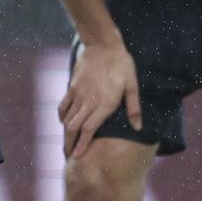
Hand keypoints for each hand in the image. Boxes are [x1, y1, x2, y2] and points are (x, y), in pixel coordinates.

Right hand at [59, 41, 141, 158]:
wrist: (102, 44)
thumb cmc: (121, 64)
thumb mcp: (132, 85)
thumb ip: (134, 108)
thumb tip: (138, 128)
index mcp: (104, 104)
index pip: (89, 129)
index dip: (82, 144)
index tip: (78, 157)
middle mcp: (88, 101)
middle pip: (74, 127)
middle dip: (70, 144)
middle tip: (69, 157)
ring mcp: (78, 94)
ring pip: (67, 118)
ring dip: (65, 133)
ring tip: (66, 144)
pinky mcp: (72, 86)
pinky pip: (64, 105)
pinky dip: (62, 117)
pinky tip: (64, 122)